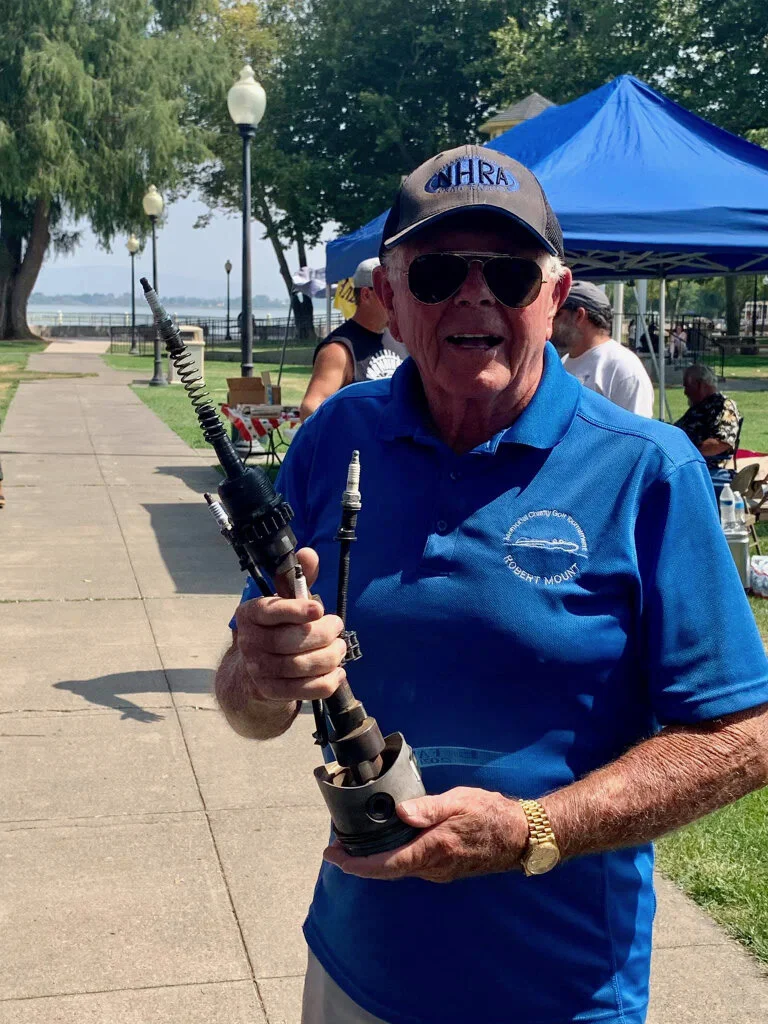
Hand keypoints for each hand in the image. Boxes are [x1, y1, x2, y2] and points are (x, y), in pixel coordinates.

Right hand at [225, 547, 346, 710]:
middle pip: (290, 640)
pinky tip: (337, 672)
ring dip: (329, 657)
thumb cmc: (276, 628)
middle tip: (338, 628)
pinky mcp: (270, 691)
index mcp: (250, 613)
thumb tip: (308, 554)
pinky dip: (326, 682)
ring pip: (300, 666)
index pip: (271, 611)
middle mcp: (248, 641)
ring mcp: (257, 669)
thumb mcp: (285, 601)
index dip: (296, 610)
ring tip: (340, 648)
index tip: (319, 609)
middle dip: (323, 634)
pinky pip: (304, 690)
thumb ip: (299, 578)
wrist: (254, 671)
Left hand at [323, 787, 528, 882]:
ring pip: (399, 870)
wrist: (521, 836)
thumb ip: (428, 808)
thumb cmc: (491, 814)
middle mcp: (434, 868)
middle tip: (335, 850)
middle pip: (388, 871)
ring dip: (375, 861)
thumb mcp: (459, 802)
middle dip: (359, 862)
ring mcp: (439, 871)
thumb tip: (400, 812)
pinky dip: (392, 858)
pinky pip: (411, 866)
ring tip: (354, 844)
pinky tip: (387, 844)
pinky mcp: (444, 868)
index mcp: (433, 850)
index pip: (387, 864)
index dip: (357, 864)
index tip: (334, 857)